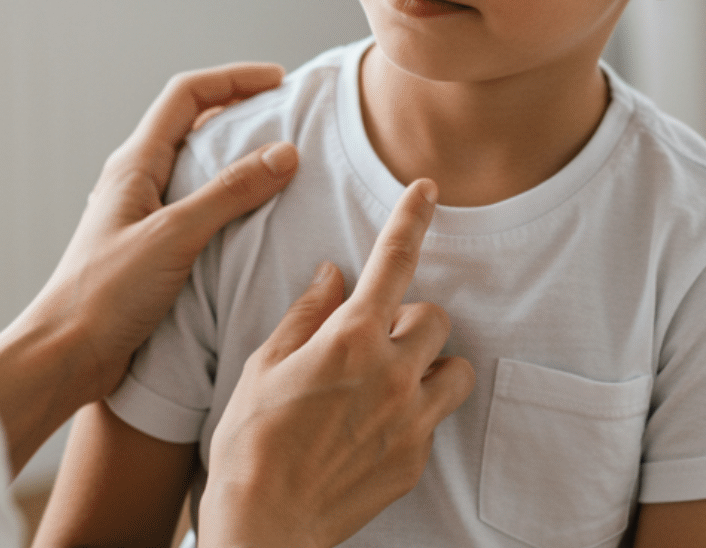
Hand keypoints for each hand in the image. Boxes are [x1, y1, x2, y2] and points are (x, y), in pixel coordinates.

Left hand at [0, 63, 297, 471]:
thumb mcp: (174, 236)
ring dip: (235, 157)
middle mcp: (136, 182)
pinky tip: (254, 219)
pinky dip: (228, 200)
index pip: (186, 96)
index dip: (233, 79)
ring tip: (279, 164)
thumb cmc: (105, 295)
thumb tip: (283, 153)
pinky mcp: (151, 250)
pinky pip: (196, 208)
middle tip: (286, 117)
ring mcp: (142, 215)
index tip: (279, 81)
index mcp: (134, 165)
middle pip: (191, 124)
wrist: (65, 356)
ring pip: (195, 167)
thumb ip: (230, 193)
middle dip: (239, 111)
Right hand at [197, 180, 475, 547]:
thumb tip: (332, 275)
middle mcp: (391, 374)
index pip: (394, 262)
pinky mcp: (416, 458)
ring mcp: (410, 419)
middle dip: (409, 319)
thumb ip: (305, 316)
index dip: (413, 219)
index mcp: (350, 340)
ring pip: (454, 368)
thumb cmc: (250, 445)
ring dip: (429, 365)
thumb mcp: (263, 367)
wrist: (264, 526)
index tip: (428, 190)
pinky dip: (414, 411)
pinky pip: (434, 417)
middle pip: (434, 317)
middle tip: (371, 340)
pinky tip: (374, 426)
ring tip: (390, 381)